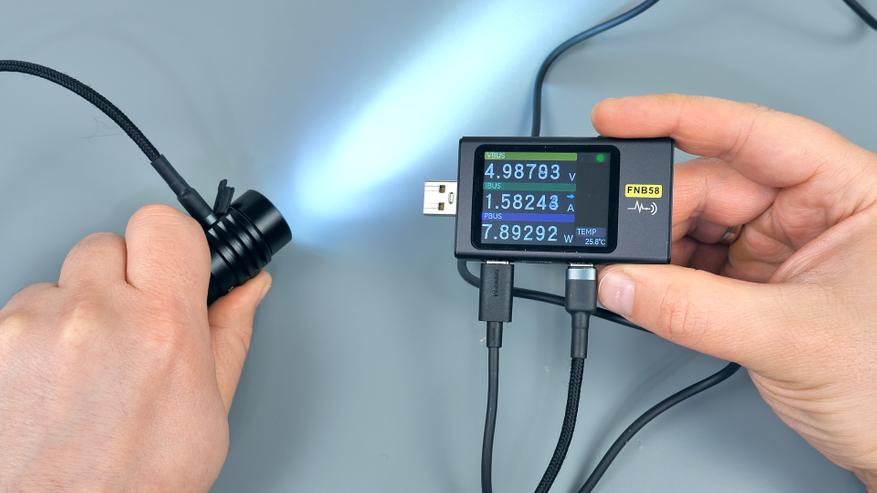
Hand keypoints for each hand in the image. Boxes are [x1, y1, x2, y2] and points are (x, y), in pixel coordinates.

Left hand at [0, 205, 270, 490]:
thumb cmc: (132, 485)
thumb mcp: (209, 413)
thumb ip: (229, 335)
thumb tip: (247, 289)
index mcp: (162, 328)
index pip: (166, 224)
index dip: (172, 242)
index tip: (173, 264)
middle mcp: (95, 316)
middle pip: (108, 244)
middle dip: (122, 277)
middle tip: (129, 328)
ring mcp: (34, 327)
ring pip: (60, 280)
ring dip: (75, 311)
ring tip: (84, 371)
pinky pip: (20, 312)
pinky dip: (36, 338)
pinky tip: (50, 383)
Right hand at [593, 94, 876, 488]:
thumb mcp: (789, 338)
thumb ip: (693, 310)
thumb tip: (621, 283)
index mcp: (848, 192)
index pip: (753, 133)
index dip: (677, 118)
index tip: (618, 117)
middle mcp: (813, 210)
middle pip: (712, 184)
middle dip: (658, 211)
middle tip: (617, 240)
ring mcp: (783, 245)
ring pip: (697, 223)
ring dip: (658, 248)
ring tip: (637, 277)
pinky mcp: (759, 279)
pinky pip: (697, 261)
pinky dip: (666, 275)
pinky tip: (652, 288)